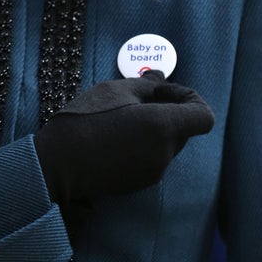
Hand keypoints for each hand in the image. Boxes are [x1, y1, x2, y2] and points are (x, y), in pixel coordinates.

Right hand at [33, 73, 213, 204]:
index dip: (189, 98)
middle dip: (169, 111)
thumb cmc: (84, 121)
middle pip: (185, 128)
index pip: (204, 116)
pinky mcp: (140, 183)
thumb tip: (161, 79)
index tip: (162, 91)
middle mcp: (165, 153)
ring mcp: (154, 171)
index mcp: (163, 127)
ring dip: (155, 128)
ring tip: (122, 118)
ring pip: (168, 143)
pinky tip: (116, 137)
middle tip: (138, 99)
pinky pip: (154, 157)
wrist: (57, 164)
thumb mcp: (114, 90)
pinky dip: (144, 144)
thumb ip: (147, 85)